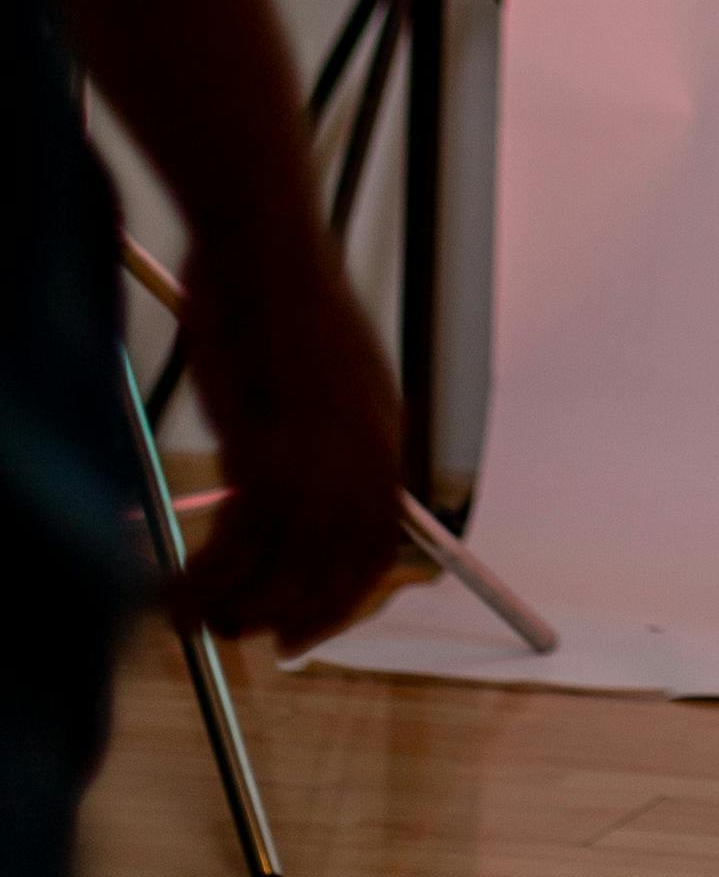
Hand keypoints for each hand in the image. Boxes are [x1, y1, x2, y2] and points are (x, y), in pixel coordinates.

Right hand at [169, 210, 406, 655]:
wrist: (264, 242)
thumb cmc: (276, 297)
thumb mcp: (325, 374)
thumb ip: (325, 434)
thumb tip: (293, 497)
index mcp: (385, 435)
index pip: (376, 546)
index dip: (339, 601)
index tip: (301, 633)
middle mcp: (365, 454)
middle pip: (333, 572)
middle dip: (284, 617)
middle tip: (236, 633)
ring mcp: (320, 456)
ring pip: (280, 571)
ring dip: (230, 608)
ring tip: (190, 618)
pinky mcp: (267, 451)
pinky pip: (235, 547)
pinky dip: (201, 581)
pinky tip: (174, 593)